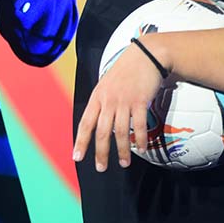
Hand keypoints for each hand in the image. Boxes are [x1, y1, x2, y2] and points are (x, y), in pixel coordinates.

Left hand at [72, 37, 166, 170]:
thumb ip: (103, 101)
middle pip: (101, 132)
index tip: (77, 157)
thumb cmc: (126, 69)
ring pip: (120, 132)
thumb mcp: (107, 83)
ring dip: (122, 150)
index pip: (85, 123)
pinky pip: (139, 125)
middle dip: (101, 152)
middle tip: (101, 168)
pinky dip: (139, 139)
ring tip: (124, 163)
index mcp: (97, 97)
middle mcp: (108, 100)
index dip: (81, 142)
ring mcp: (124, 101)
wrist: (146, 54)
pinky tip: (141, 148)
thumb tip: (100, 119)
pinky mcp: (140, 101)